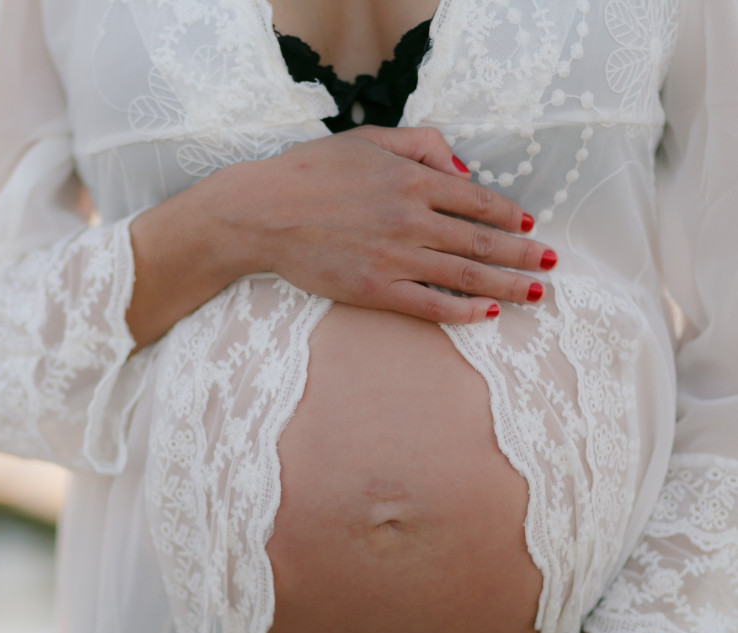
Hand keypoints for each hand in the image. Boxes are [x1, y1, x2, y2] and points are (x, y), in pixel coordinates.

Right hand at [212, 126, 555, 323]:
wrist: (261, 213)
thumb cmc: (308, 171)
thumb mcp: (367, 139)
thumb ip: (421, 144)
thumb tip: (463, 168)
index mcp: (412, 180)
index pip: (477, 200)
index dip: (510, 215)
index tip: (529, 225)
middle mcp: (412, 219)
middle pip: (483, 241)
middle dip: (523, 254)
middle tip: (551, 264)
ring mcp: (395, 257)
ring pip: (466, 275)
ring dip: (508, 284)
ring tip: (535, 292)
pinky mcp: (374, 289)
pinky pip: (430, 304)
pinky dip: (464, 311)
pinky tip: (488, 314)